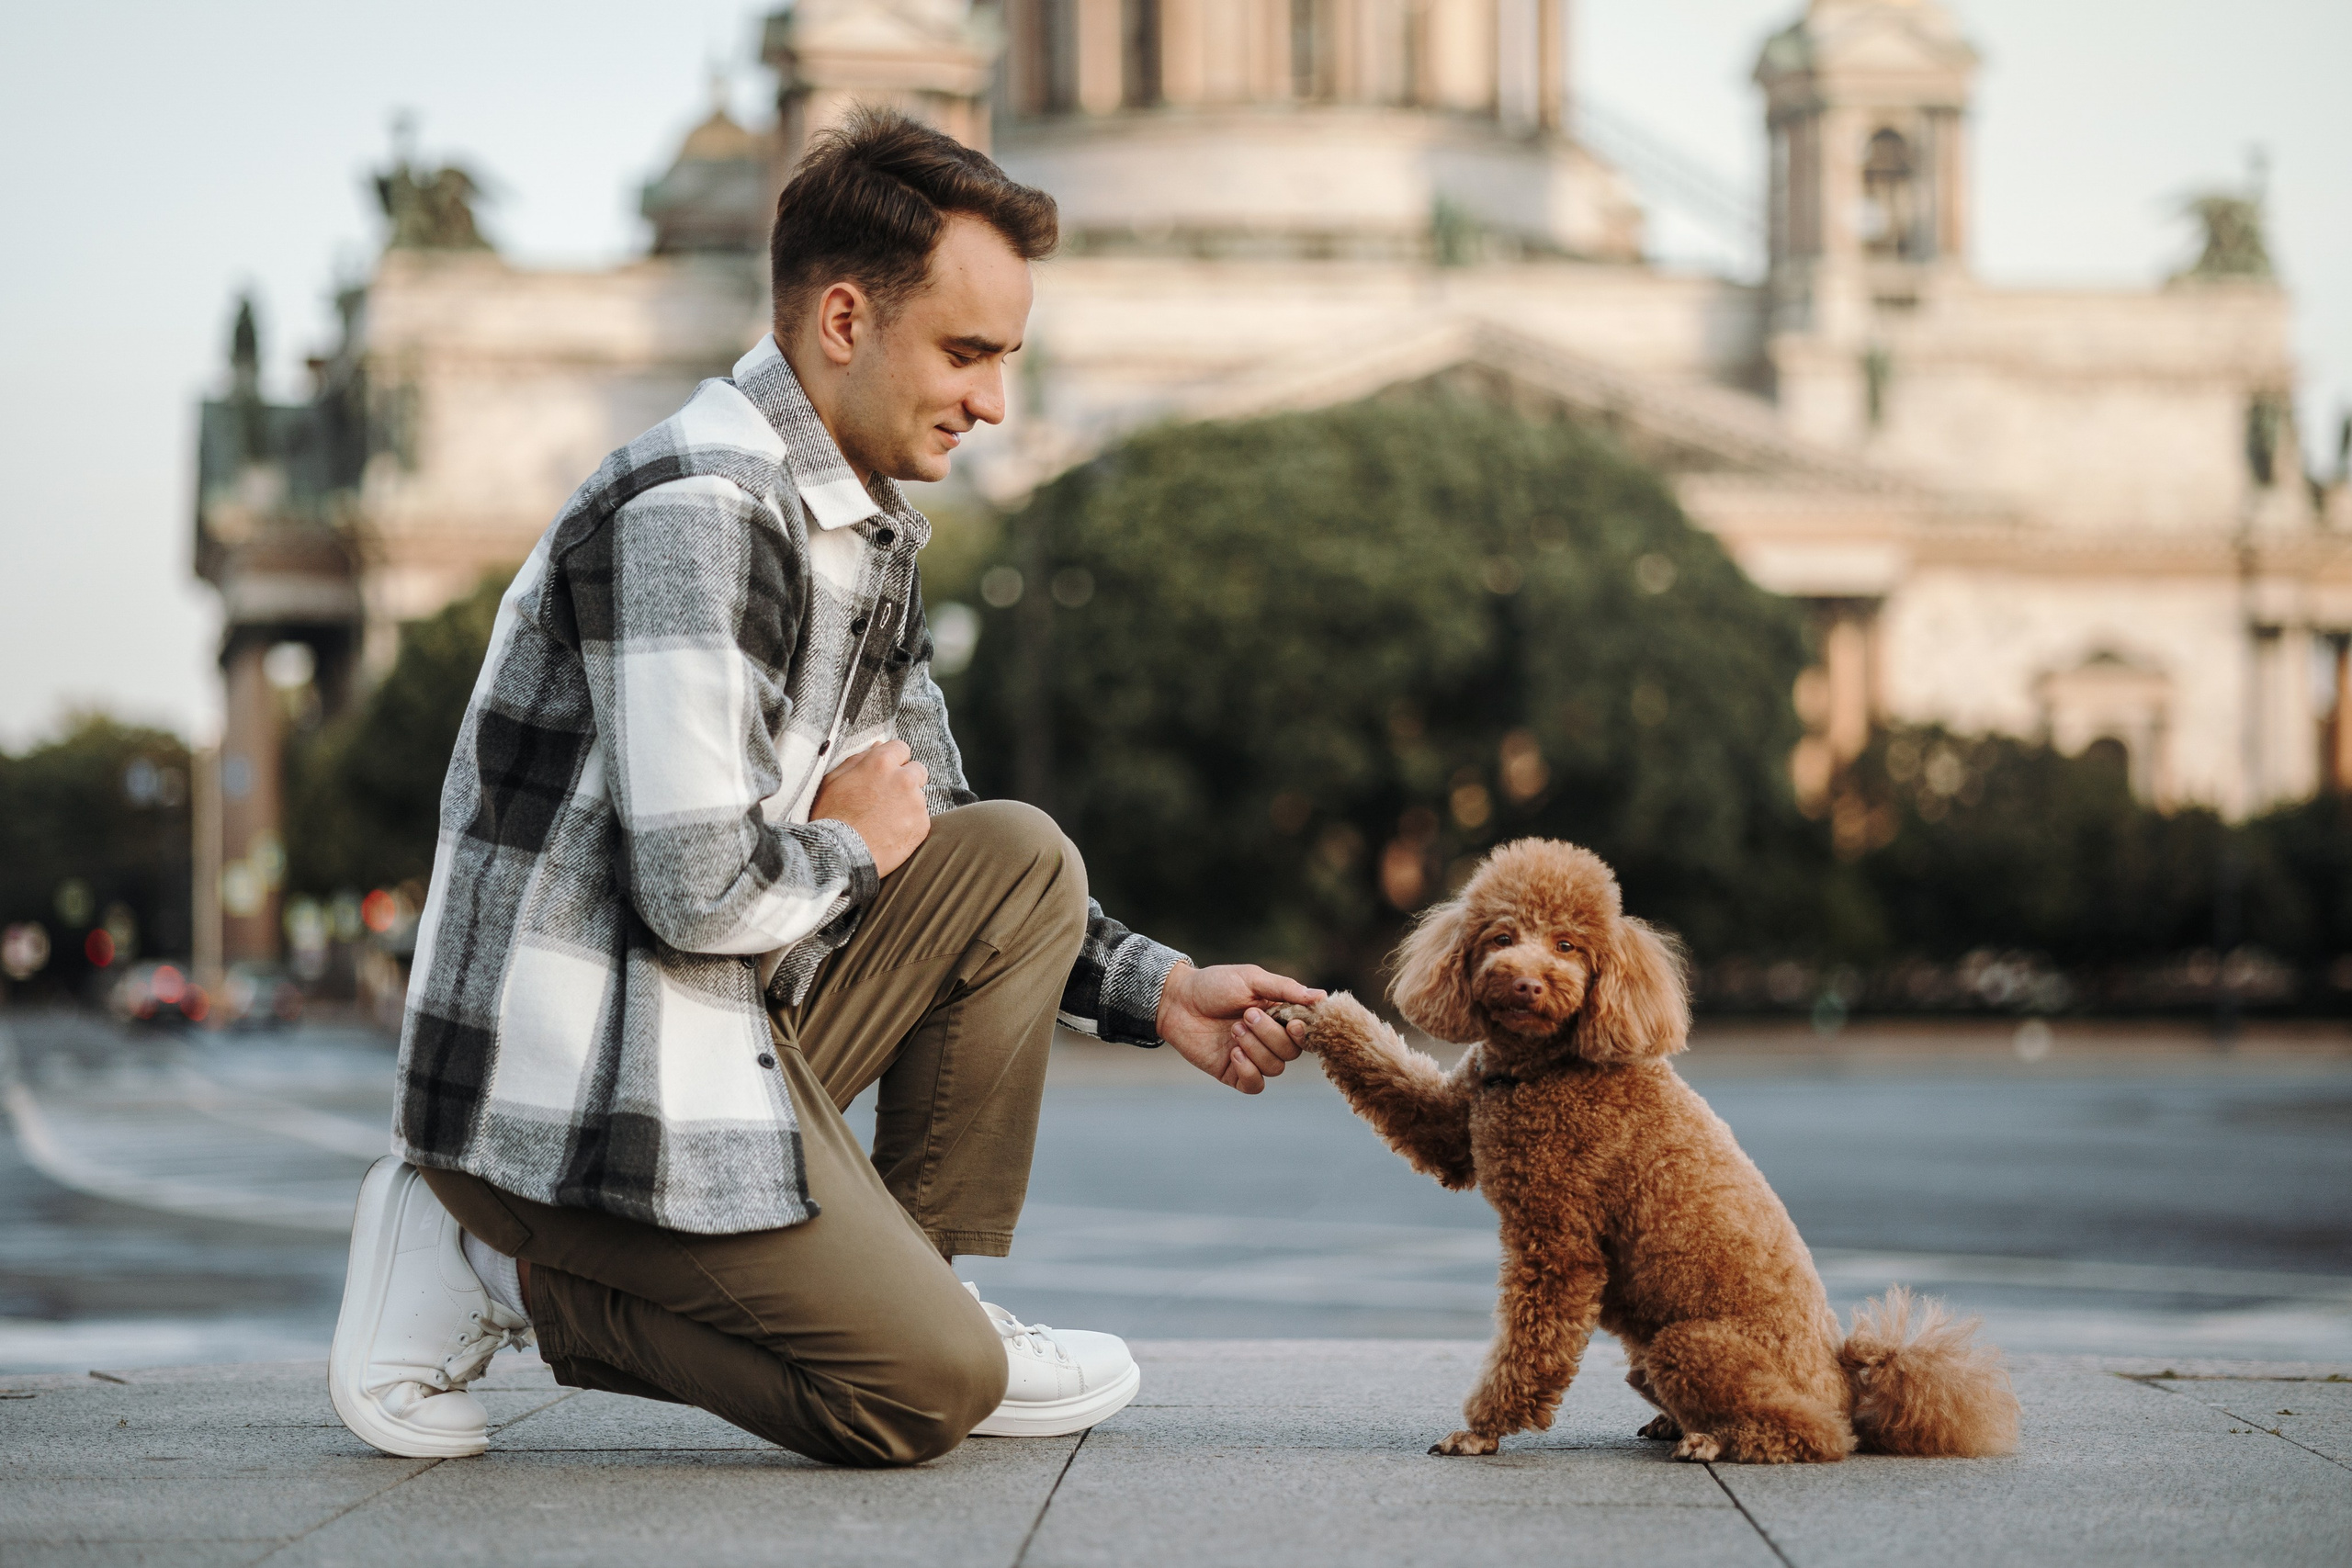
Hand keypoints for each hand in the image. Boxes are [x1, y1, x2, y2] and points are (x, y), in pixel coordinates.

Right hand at [810, 739, 929, 876]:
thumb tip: (878, 747)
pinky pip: (921, 819)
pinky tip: (890, 833)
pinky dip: (909, 825)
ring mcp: (915, 802)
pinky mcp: (922, 825)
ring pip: (919, 796)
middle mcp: (903, 779)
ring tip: (884, 820)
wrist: (839, 854)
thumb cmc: (831, 816)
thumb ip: (858, 759)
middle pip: (918, 770)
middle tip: (887, 798)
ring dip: (907, 804)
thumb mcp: (833, 780)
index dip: (893, 760)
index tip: (885, 773)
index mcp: (881, 763)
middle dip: (906, 779)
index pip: (901, 748)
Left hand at [1155, 962, 1325, 1093]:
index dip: (1303, 1033)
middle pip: (1291, 1052)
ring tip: (1234, 1029)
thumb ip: (1286, 989)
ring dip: (1256, 1048)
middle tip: (1245, 1015)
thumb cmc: (1214, 985)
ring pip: (1275, 1068)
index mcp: (1279, 1015)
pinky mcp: (1233, 1072)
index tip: (1292, 1022)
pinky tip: (1234, 1054)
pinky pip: (1255, 1085)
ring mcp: (1252, 1057)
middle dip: (1270, 1035)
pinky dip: (1249, 1070)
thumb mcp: (1251, 979)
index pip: (1305, 1033)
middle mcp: (1269, 1039)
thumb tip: (1322, 996)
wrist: (1177, 1000)